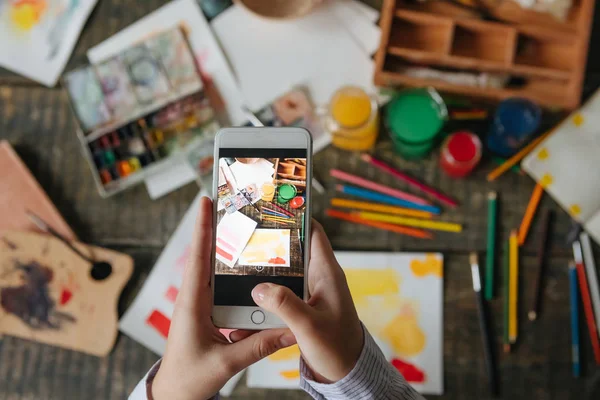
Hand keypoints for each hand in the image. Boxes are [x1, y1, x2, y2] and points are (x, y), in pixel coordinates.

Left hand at [152, 197, 295, 399]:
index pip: (198, 257)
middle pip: (206, 255)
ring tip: (242, 227)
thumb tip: (290, 331)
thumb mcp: (226, 363)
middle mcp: (193, 297)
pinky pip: (218, 285)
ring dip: (224, 247)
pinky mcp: (205, 311)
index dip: (202, 227)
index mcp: (191, 302)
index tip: (206, 201)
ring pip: (212, 268)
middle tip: (233, 205)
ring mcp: (199, 303)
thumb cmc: (189, 377)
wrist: (173, 394)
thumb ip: (259, 346)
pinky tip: (246, 266)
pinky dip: (230, 271)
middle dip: (217, 228)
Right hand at [250, 220, 363, 382]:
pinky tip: (247, 293)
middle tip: (247, 230)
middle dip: (271, 240)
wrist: (344, 372)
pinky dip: (266, 289)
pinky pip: (281, 289)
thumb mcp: (309, 326)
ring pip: (284, 269)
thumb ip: (285, 305)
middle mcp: (319, 277)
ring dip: (265, 267)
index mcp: (327, 273)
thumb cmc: (337, 348)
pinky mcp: (303, 305)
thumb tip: (259, 289)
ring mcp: (311, 290)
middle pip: (293, 248)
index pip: (313, 233)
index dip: (296, 216)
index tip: (273, 205)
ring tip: (240, 259)